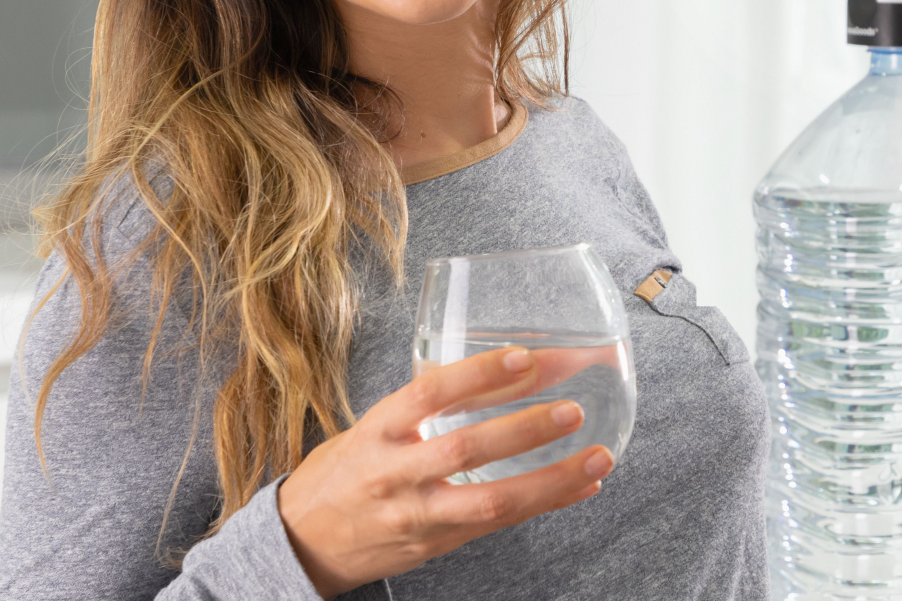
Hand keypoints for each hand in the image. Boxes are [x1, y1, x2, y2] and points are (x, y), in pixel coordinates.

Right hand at [276, 347, 614, 598]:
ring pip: (490, 502)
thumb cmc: (346, 469)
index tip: (522, 356)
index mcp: (378, 429)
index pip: (429, 393)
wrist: (304, 541)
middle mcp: (396, 473)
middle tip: (572, 408)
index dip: (477, 374)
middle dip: (523, 429)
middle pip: (464, 450)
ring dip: (550, 479)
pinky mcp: (436, 544)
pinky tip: (582, 486)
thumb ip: (425, 404)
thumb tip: (499, 368)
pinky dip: (545, 503)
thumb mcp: (373, 425)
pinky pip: (498, 526)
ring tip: (597, 455)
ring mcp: (417, 514)